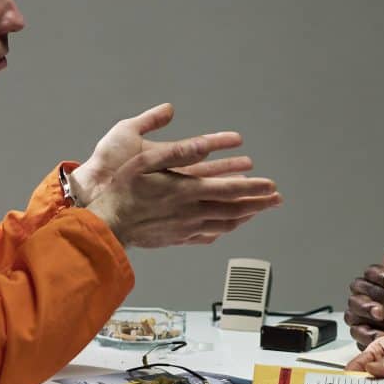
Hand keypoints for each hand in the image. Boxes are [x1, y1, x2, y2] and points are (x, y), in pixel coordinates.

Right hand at [80, 105, 280, 247]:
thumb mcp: (146, 160)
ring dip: (245, 216)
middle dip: (258, 203)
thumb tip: (204, 144)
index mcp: (187, 191)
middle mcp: (191, 212)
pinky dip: (223, 230)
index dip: (254, 188)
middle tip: (277, 200)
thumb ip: (178, 151)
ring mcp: (186, 229)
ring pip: (224, 224)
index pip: (230, 189)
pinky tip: (227, 227)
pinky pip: (208, 236)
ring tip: (258, 211)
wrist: (107, 225)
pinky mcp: (177, 239)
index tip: (271, 186)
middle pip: (234, 209)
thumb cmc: (122, 190)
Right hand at [344, 246, 383, 345]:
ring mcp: (364, 318)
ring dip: (364, 318)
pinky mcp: (367, 336)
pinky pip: (359, 336)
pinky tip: (382, 336)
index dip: (378, 277)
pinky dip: (367, 336)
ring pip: (352, 315)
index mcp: (379, 280)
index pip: (369, 274)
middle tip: (383, 310)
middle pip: (356, 296)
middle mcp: (367, 297)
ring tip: (381, 322)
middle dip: (368, 302)